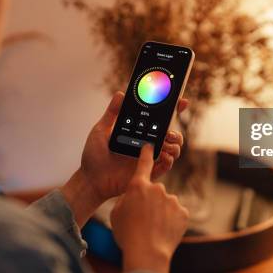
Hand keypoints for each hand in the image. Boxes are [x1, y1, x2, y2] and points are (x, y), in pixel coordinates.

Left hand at [61, 92, 187, 225]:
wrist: (90, 179)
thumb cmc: (94, 155)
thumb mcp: (101, 130)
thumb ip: (112, 112)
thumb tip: (121, 93)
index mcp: (139, 132)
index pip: (159, 120)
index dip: (174, 111)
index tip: (182, 102)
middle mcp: (147, 144)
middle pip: (171, 136)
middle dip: (176, 133)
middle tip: (168, 132)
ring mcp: (149, 158)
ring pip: (173, 150)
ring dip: (175, 145)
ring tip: (166, 143)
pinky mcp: (148, 172)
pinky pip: (166, 166)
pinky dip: (169, 160)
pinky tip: (163, 156)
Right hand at [111, 144, 188, 272]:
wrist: (147, 253)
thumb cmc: (128, 234)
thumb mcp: (116, 213)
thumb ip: (127, 199)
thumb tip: (134, 197)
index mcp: (138, 186)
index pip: (144, 163)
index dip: (147, 153)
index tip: (150, 145)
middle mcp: (157, 189)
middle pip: (154, 192)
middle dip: (150, 202)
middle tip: (142, 219)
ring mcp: (172, 200)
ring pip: (166, 203)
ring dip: (160, 213)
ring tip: (152, 228)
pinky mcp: (183, 212)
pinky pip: (176, 214)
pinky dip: (170, 221)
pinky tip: (163, 231)